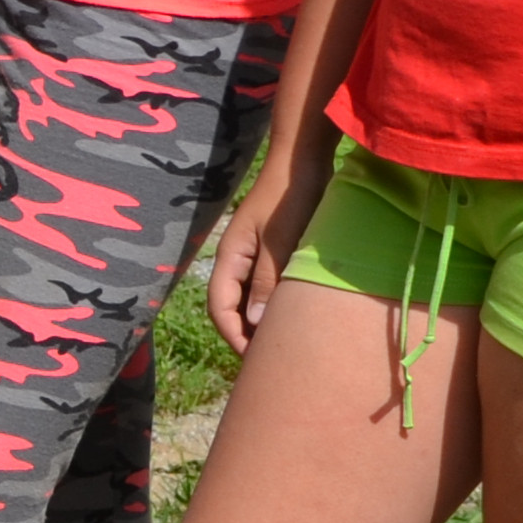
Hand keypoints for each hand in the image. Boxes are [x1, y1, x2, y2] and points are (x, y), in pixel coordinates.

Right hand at [204, 140, 339, 349]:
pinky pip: (267, 287)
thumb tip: (254, 321)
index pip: (219, 307)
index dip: (233, 335)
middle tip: (269, 360)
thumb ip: (265, 281)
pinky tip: (294, 316)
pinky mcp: (273, 252)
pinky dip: (275, 305)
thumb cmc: (289, 199)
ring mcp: (254, 256)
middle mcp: (237, 261)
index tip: (255, 360)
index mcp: (229, 258)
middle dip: (245, 335)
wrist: (303, 162)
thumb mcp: (278, 243)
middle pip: (231, 307)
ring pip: (250, 298)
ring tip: (282, 344)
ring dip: (261, 322)